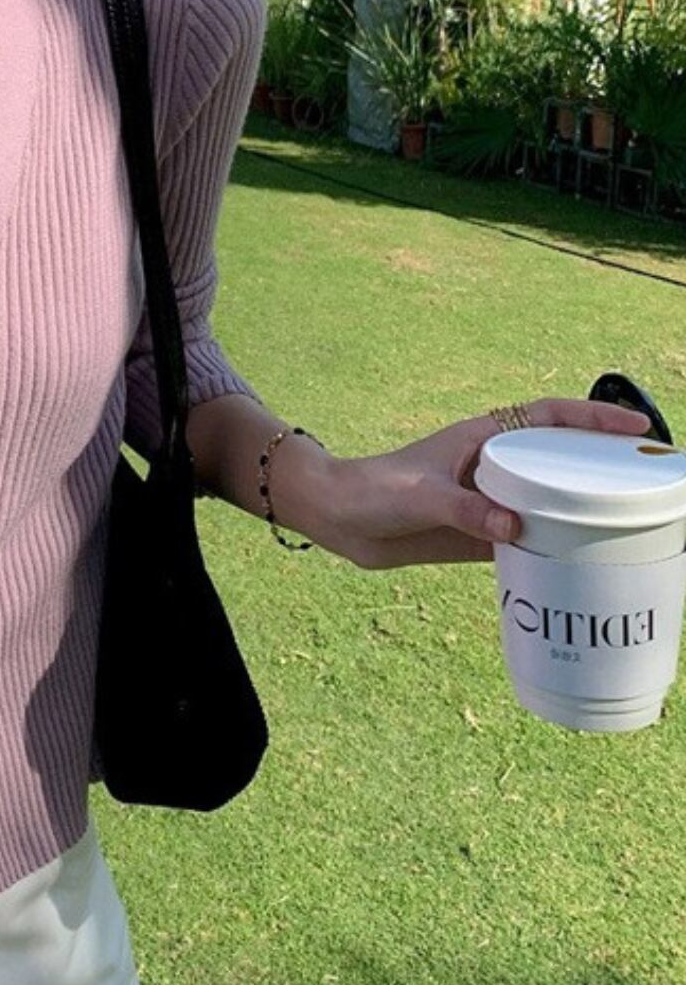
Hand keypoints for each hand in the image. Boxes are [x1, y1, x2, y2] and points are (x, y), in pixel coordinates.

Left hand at [295, 397, 651, 569]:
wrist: (336, 518)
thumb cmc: (371, 489)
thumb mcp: (418, 495)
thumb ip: (463, 510)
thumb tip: (516, 530)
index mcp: (481, 440)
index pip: (548, 418)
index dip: (593, 418)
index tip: (636, 427)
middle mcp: (490, 467)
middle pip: (557, 460)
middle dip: (600, 466)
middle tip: (647, 482)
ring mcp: (486, 502)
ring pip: (546, 502)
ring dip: (580, 512)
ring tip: (628, 527)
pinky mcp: (476, 535)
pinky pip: (525, 540)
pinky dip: (550, 549)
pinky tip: (577, 566)